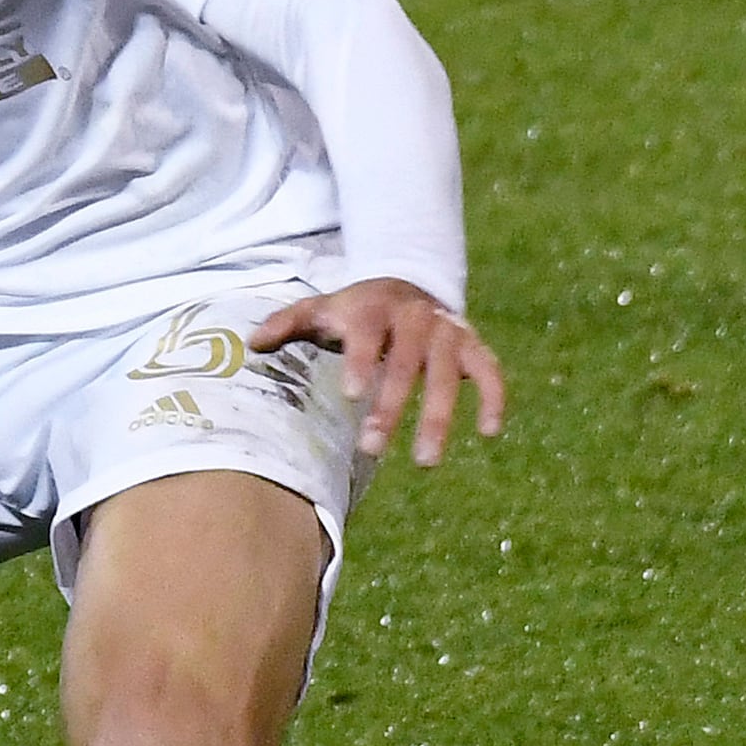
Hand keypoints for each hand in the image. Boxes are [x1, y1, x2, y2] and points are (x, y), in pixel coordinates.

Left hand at [249, 278, 507, 467]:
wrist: (406, 285)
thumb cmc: (354, 310)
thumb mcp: (320, 308)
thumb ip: (288, 323)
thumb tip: (251, 343)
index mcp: (373, 308)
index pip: (366, 335)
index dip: (361, 361)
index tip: (351, 395)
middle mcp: (415, 317)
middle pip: (406, 363)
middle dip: (391, 407)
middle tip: (372, 447)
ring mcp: (448, 331)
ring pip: (449, 375)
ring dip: (440, 417)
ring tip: (426, 461)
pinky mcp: (473, 345)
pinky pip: (491, 372)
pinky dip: (494, 398)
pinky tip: (490, 432)